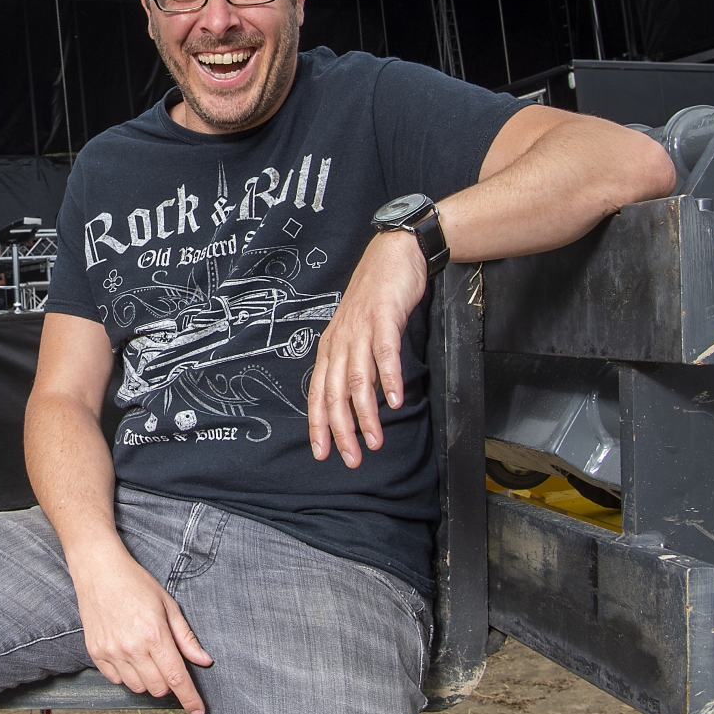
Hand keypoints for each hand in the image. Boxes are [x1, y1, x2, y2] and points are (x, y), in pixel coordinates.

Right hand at [69, 548, 212, 713]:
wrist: (99, 571)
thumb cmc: (135, 583)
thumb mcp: (168, 605)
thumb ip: (186, 637)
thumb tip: (203, 660)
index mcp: (154, 635)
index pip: (176, 678)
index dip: (190, 699)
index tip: (198, 712)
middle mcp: (132, 648)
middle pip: (158, 688)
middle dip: (168, 683)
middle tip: (166, 662)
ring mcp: (111, 652)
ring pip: (138, 687)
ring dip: (147, 679)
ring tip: (145, 654)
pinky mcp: (96, 653)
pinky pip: (116, 680)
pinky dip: (127, 674)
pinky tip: (128, 654)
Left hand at [309, 229, 427, 467]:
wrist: (393, 255)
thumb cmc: (376, 298)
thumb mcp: (358, 333)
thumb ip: (356, 364)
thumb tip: (359, 402)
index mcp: (330, 347)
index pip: (317, 393)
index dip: (318, 425)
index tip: (322, 453)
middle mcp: (340, 340)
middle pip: (334, 393)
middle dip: (340, 430)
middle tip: (351, 458)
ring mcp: (361, 328)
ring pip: (358, 379)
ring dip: (365, 414)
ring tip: (374, 441)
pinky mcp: (384, 317)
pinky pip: (385, 353)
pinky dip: (389, 378)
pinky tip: (395, 400)